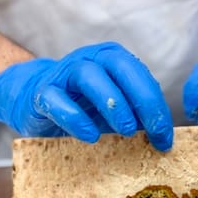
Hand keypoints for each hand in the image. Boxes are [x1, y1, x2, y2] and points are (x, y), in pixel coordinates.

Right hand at [0, 42, 172, 150]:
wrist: (33, 101)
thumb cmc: (82, 106)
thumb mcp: (113, 109)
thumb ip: (136, 115)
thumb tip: (163, 137)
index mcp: (112, 59)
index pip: (140, 74)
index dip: (156, 105)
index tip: (164, 137)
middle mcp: (89, 59)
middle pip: (119, 67)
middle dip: (141, 99)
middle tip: (152, 131)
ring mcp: (63, 73)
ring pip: (88, 75)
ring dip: (112, 102)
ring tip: (126, 131)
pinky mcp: (41, 92)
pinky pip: (56, 99)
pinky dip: (75, 117)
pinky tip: (90, 136)